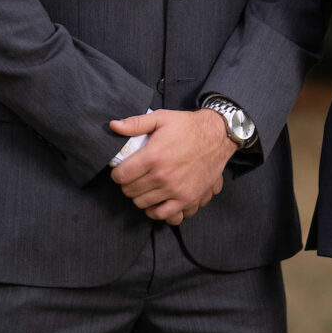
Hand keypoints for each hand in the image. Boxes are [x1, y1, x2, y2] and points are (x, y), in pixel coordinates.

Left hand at [109, 109, 235, 224]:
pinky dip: (155, 210)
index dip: (118, 173)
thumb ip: (135, 123)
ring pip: (142, 203)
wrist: (218, 136)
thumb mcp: (161, 118)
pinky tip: (155, 201)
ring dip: (140, 196)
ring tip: (145, 187)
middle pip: (129, 191)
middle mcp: (162, 176)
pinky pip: (162, 214)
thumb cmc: (188, 126)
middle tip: (135, 177)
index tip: (123, 170)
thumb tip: (113, 126)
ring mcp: (175, 189)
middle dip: (128, 184)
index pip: (120, 176)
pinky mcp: (187, 198)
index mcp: (153, 157)